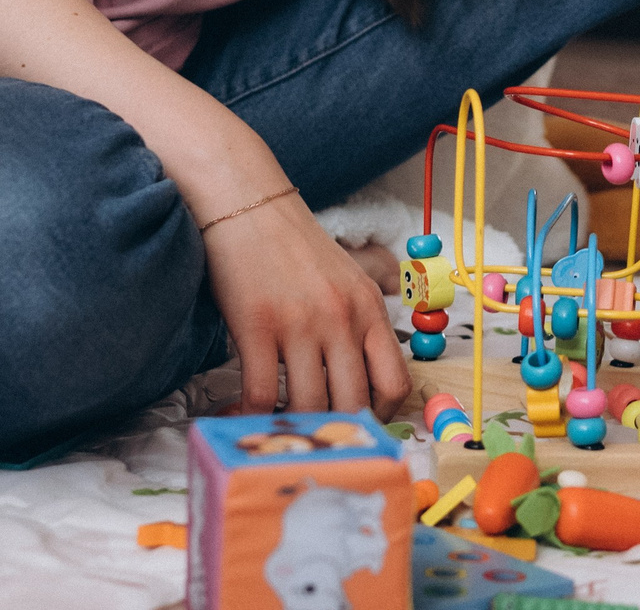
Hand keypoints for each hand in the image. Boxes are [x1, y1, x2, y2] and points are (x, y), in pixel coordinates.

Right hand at [203, 189, 407, 419]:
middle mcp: (341, 318)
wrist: (249, 204)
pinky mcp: (256, 325)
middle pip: (353, 403)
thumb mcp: (347, 280)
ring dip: (294, 425)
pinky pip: (261, 393)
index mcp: (370, 308)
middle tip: (316, 435)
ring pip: (308, 405)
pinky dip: (253, 414)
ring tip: (281, 427)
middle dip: (335, 429)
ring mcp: (300, 323)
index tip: (357, 422)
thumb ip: (359, 325)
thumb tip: (359, 382)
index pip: (395, 383)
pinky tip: (245, 412)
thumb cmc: (295, 247)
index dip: (379, 416)